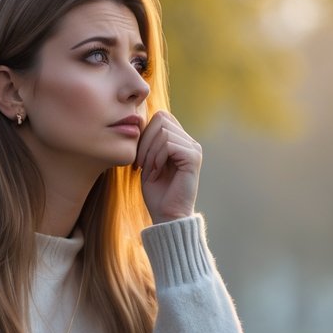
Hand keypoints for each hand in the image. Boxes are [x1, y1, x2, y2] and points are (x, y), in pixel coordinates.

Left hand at [135, 110, 200, 224]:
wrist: (167, 215)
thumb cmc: (157, 192)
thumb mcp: (148, 162)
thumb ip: (148, 141)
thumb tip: (139, 119)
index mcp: (180, 141)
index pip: (161, 117)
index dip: (145, 133)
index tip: (139, 157)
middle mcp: (190, 142)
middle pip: (161, 119)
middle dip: (145, 140)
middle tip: (141, 163)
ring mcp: (193, 149)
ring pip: (164, 132)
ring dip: (150, 152)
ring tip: (150, 170)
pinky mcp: (193, 158)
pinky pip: (169, 145)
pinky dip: (157, 158)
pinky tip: (157, 172)